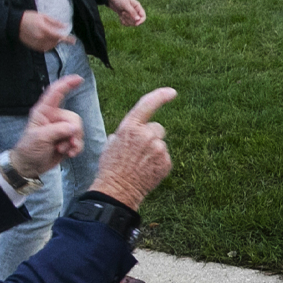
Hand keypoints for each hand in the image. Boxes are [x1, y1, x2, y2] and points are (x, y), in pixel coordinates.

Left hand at [8, 75, 87, 174]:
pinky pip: (78, 140)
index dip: (67, 84)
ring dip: (74, 142)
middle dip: (74, 132)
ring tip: (63, 150)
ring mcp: (61, 129)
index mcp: (44, 112)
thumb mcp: (39, 138)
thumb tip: (74, 128)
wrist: (29, 166)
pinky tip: (70, 154)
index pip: (55, 93)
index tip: (79, 79)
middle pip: (74, 118)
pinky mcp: (66, 140)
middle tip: (66, 143)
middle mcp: (54, 118)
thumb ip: (57, 131)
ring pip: (78, 130)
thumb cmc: (28, 149)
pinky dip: (77, 148)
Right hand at [18, 10, 74, 51]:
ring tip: (53, 37)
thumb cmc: (29, 17)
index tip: (73, 40)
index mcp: (44, 29)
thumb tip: (66, 26)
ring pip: (50, 46)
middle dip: (59, 39)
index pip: (58, 36)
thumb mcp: (43, 16)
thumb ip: (55, 22)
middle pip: (55, 42)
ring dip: (54, 43)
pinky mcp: (33, 46)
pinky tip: (47, 40)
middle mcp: (41, 38)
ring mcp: (37, 43)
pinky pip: (44, 48)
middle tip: (61, 35)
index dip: (67, 39)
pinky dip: (48, 46)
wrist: (15, 24)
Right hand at [85, 88, 177, 209]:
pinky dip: (158, 162)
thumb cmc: (111, 167)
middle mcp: (146, 135)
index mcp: (130, 127)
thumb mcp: (111, 144)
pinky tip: (146, 170)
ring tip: (140, 164)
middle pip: (157, 128)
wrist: (117, 190)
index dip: (161, 96)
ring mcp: (158, 149)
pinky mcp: (166, 162)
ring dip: (154, 151)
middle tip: (138, 151)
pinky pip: (165, 157)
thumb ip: (124, 133)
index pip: (147, 104)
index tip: (172, 92)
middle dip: (151, 136)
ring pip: (161, 144)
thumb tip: (130, 132)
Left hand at [107, 0, 146, 25]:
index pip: (143, 16)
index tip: (136, 24)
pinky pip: (126, 24)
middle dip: (130, 19)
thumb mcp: (125, 4)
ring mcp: (130, 15)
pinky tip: (120, 16)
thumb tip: (138, 19)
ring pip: (131, 23)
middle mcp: (135, 11)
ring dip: (126, 20)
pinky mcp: (125, 17)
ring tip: (122, 13)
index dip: (141, 21)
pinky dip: (123, 21)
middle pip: (137, 21)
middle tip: (123, 12)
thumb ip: (132, 12)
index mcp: (137, 7)